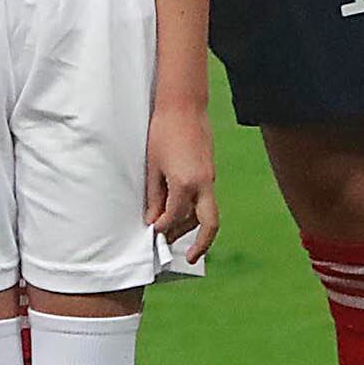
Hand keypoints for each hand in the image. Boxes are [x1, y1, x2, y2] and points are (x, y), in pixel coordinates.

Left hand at [145, 100, 218, 267]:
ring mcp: (209, 178)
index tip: (153, 234)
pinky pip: (206, 199)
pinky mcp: (210, 171)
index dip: (162, 228)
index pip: (173, 217)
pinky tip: (181, 213)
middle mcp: (202, 184)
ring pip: (208, 213)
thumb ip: (154, 196)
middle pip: (209, 225)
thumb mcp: (153, 166)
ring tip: (175, 236)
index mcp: (185, 183)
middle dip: (201, 245)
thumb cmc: (163, 132)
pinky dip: (195, 211)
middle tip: (188, 258)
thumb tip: (153, 218)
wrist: (184, 106)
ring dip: (194, 228)